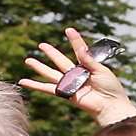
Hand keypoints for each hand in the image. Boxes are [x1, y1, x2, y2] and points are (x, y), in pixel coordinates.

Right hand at [19, 28, 135, 123]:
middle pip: (60, 61)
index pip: (79, 50)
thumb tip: (80, 48)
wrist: (110, 105)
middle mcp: (76, 75)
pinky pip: (48, 88)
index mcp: (87, 67)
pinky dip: (35, 85)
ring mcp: (70, 84)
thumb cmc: (111, 89)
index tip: (69, 30)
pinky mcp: (65, 93)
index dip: (75, 40)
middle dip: (51, 53)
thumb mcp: (101, 70)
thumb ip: (89, 60)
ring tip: (28, 60)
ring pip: (50, 73)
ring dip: (39, 67)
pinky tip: (24, 82)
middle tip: (41, 45)